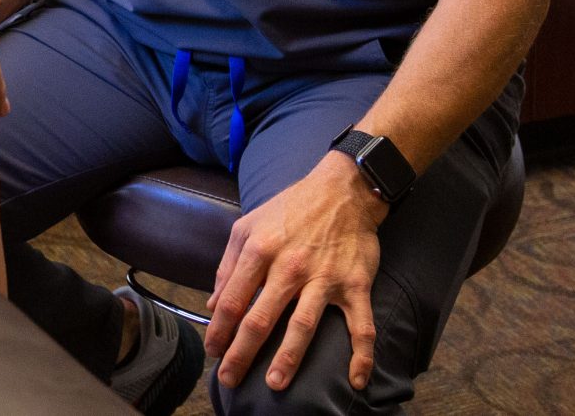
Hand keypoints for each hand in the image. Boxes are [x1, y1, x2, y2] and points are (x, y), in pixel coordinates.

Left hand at [204, 152, 390, 393]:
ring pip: (303, 325)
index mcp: (259, 250)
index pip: (232, 301)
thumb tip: (212, 306)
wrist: (342, 190)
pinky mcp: (354, 285)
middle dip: (241, 354)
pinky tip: (357, 380)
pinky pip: (360, 325)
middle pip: (260, 319)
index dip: (219, 331)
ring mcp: (324, 278)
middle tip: (229, 380)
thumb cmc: (290, 209)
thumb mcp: (248, 226)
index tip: (213, 352)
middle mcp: (289, 266)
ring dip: (288, 358)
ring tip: (274, 384)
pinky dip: (362, 355)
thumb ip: (228, 266)